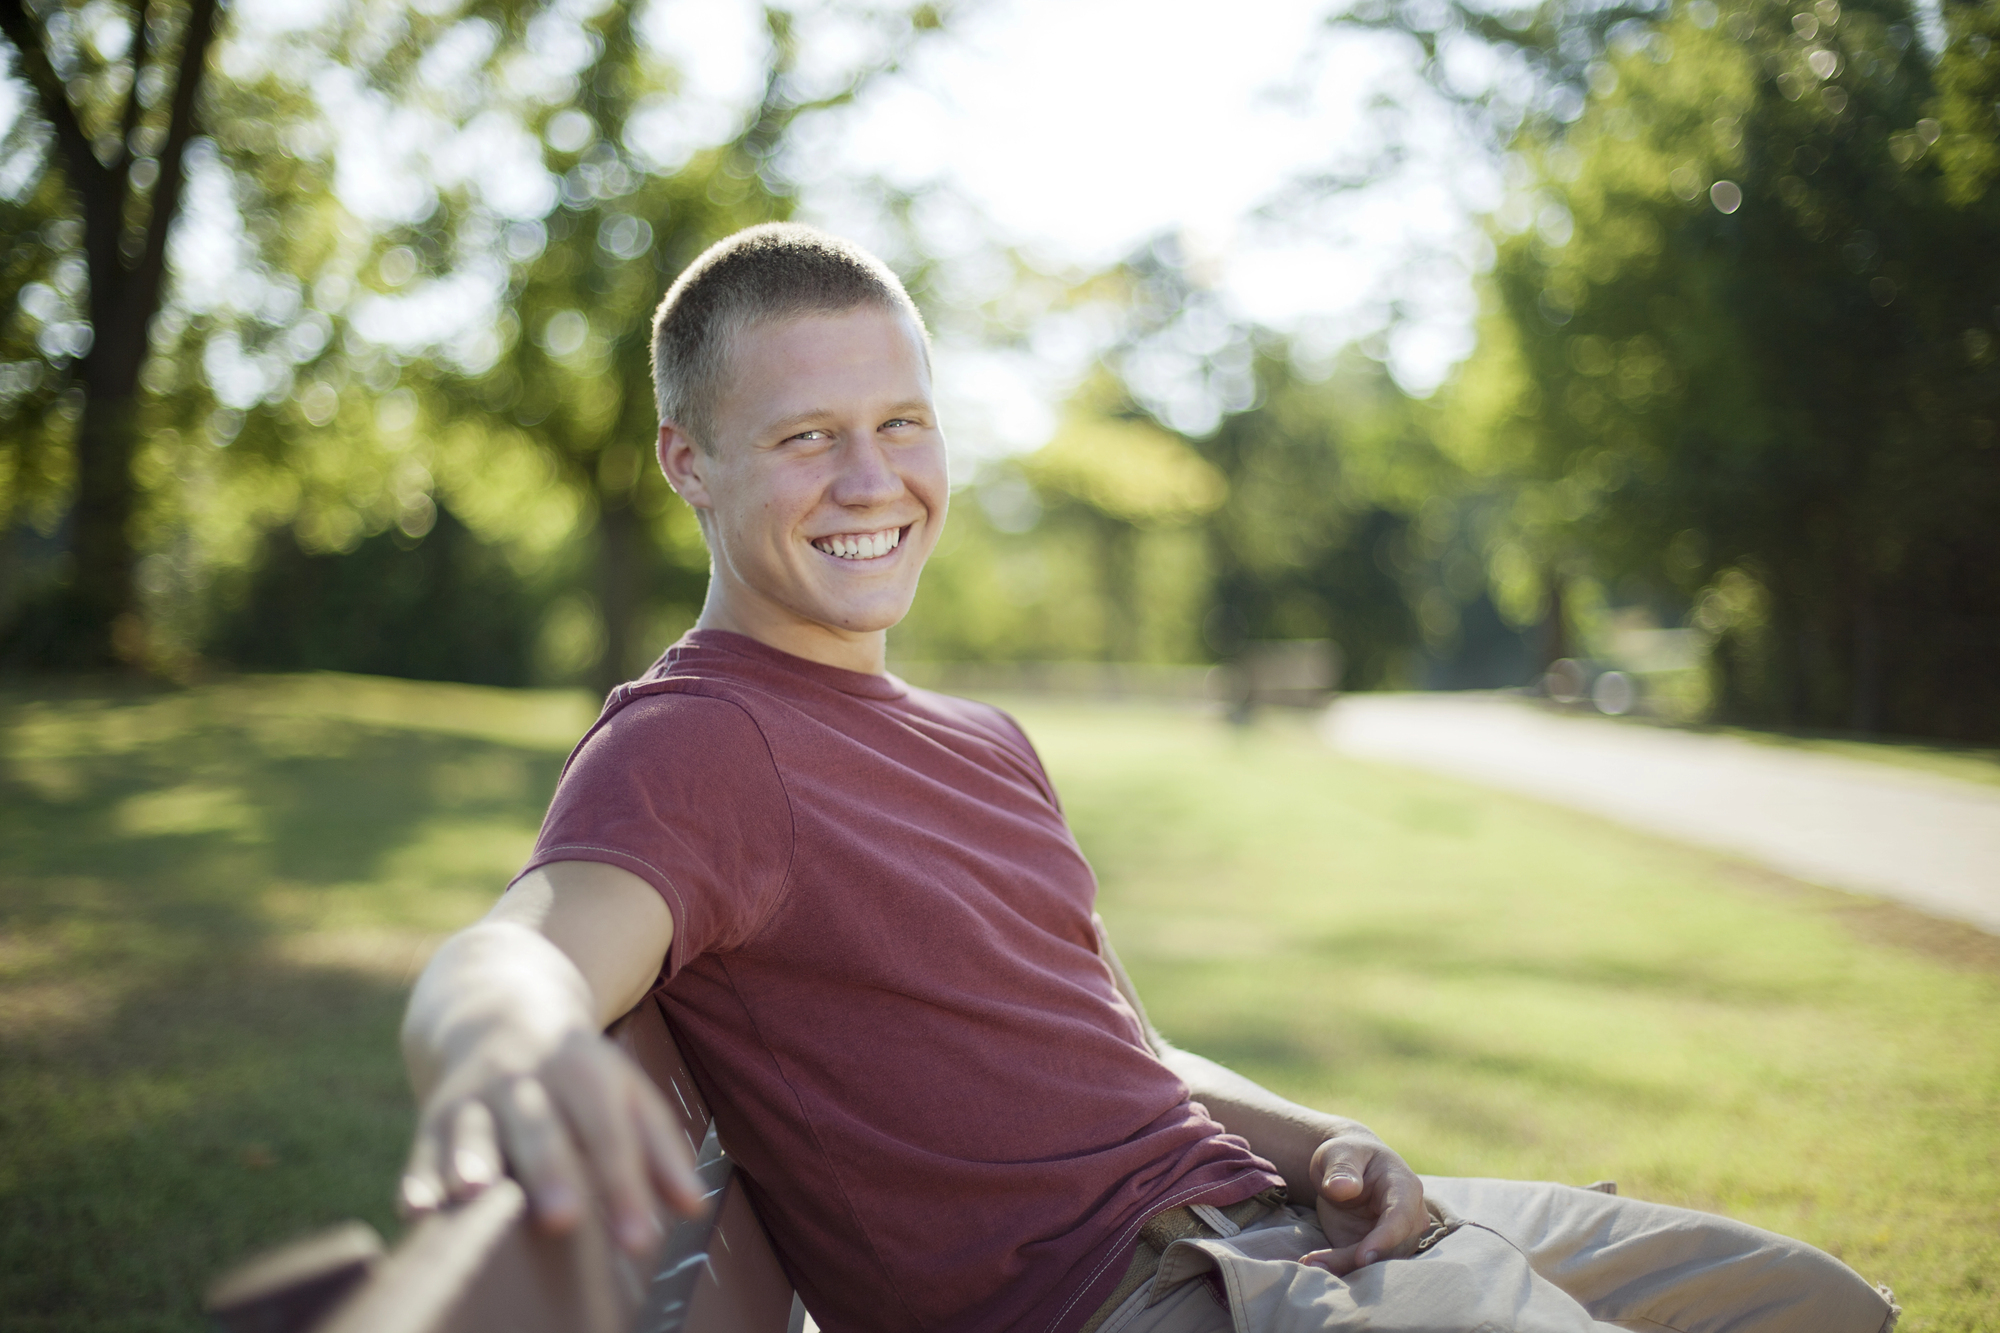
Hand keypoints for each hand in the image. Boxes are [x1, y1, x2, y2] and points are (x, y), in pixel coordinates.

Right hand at [400, 1026, 707, 1254]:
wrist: (496, 1009)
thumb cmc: (576, 1072)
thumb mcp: (624, 1092)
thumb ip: (659, 1148)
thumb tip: (694, 1207)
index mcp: (582, 1071)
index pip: (609, 1131)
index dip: (625, 1184)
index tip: (640, 1240)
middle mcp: (525, 1080)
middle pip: (540, 1126)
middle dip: (550, 1170)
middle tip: (564, 1218)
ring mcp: (475, 1097)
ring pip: (472, 1129)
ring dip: (470, 1159)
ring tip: (474, 1188)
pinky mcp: (433, 1119)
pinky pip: (422, 1150)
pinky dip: (418, 1178)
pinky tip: (417, 1209)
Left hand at [1299, 1131, 1427, 1275]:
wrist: (1349, 1169)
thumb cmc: (1349, 1156)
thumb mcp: (1340, 1153)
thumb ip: (1342, 1169)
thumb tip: (1342, 1188)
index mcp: (1405, 1187)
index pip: (1401, 1217)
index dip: (1384, 1239)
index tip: (1362, 1257)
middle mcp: (1409, 1217)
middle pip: (1390, 1248)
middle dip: (1354, 1259)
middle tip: (1315, 1262)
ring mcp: (1396, 1237)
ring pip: (1377, 1262)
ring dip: (1344, 1267)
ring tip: (1310, 1263)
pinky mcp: (1377, 1250)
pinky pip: (1362, 1266)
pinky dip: (1339, 1269)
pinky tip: (1314, 1264)